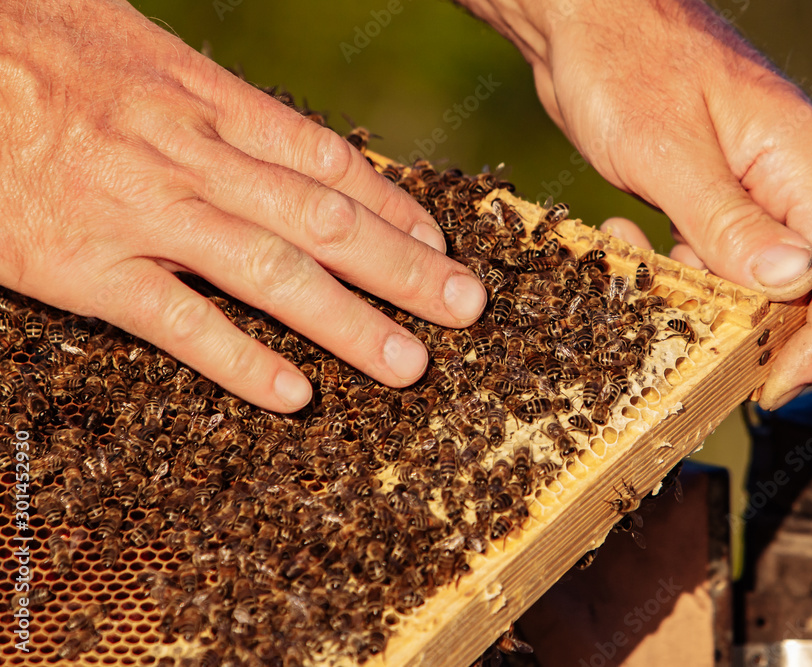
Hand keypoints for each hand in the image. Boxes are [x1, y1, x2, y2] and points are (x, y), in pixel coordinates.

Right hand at [0, 0, 485, 412]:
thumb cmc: (34, 42)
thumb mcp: (137, 44)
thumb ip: (212, 101)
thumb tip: (281, 142)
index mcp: (204, 98)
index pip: (328, 161)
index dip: (393, 205)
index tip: (438, 242)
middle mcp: (190, 156)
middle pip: (322, 220)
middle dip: (403, 270)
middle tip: (466, 308)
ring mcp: (141, 215)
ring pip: (270, 274)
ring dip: (348, 324)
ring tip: (408, 364)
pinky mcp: (83, 269)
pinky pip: (178, 323)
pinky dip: (240, 362)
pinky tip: (296, 395)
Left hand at [459, 0, 811, 408]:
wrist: (581, 19)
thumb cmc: (623, 61)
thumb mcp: (668, 149)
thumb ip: (728, 219)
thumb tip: (793, 283)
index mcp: (800, 162)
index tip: (775, 385)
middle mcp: (785, 178)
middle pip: (810, 283)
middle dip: (764, 332)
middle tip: (707, 364)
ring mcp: (746, 184)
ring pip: (753, 273)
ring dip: (706, 299)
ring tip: (648, 287)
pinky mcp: (706, 189)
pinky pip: (709, 251)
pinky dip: (675, 268)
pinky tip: (629, 248)